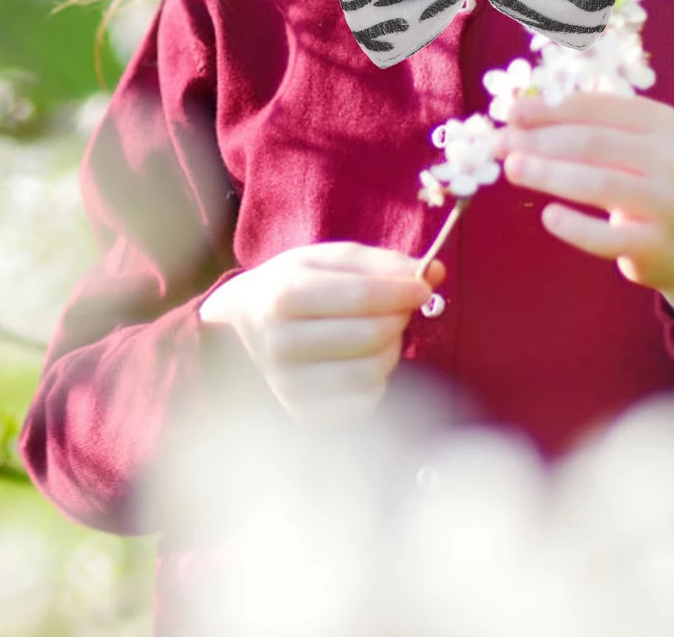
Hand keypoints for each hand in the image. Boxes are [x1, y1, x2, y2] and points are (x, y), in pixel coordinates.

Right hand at [198, 242, 445, 423]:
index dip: (401, 290)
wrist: (240, 331)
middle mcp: (281, 344)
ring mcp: (289, 385)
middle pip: (369, 336)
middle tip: (400, 307)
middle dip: (397, 318)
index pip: (360, 296)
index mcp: (283, 295)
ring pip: (370, 373)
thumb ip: (378, 262)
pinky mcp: (302, 414)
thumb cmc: (290, 287)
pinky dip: (378, 379)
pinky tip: (364, 360)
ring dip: (391, 349)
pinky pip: (364, 403)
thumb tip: (433, 271)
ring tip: (382, 332)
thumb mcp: (323, 260)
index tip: (424, 285)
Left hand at [496, 90, 673, 347]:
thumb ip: (587, 127)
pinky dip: (576, 227)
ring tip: (512, 168)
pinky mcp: (655, 244)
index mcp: (660, 121)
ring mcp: (665, 202)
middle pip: (592, 143)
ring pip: (600, 183)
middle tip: (499, 144)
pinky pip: (608, 237)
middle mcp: (668, 157)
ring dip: (549, 174)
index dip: (549, 109)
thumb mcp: (632, 144)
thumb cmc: (645, 180)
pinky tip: (547, 216)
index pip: (596, 108)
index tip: (510, 114)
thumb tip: (518, 117)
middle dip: (539, 141)